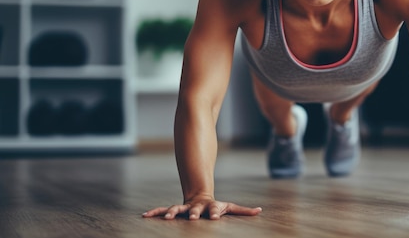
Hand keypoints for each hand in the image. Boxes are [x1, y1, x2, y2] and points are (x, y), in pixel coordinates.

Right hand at [143, 196, 261, 220]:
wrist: (199, 195)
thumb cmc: (216, 206)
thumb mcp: (230, 207)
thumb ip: (243, 211)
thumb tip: (260, 211)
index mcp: (210, 208)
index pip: (215, 210)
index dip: (215, 213)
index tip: (215, 217)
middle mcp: (196, 208)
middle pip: (194, 210)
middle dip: (192, 214)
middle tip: (192, 217)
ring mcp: (184, 208)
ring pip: (176, 209)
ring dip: (171, 213)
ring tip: (165, 218)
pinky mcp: (174, 210)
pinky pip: (162, 211)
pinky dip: (154, 213)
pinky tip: (144, 216)